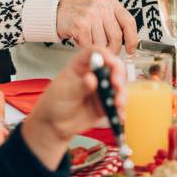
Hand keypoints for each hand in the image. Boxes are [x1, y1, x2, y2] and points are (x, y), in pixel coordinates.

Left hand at [21, 48, 126, 168]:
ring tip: (117, 103)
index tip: (110, 62)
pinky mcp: (106, 103)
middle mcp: (94, 74)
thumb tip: (91, 78)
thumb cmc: (55, 102)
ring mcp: (101, 89)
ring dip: (122, 93)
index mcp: (81, 65)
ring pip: (119, 86)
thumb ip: (79, 86)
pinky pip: (118, 105)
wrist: (55, 123)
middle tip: (116, 84)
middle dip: (118, 75)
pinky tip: (118, 115)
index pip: (95, 53)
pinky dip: (120, 110)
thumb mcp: (65, 92)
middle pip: (113, 67)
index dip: (105, 55)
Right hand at [55, 0, 138, 54]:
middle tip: (108, 53)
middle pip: (117, 36)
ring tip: (90, 42)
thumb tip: (128, 43)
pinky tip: (82, 41)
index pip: (129, 22)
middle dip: (113, 49)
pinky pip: (90, 44)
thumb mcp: (101, 12)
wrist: (57, 10)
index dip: (132, 39)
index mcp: (111, 3)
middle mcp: (102, 7)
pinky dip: (86, 47)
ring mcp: (91, 14)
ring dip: (97, 48)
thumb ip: (114, 23)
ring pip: (103, 43)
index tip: (131, 49)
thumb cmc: (81, 15)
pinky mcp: (81, 24)